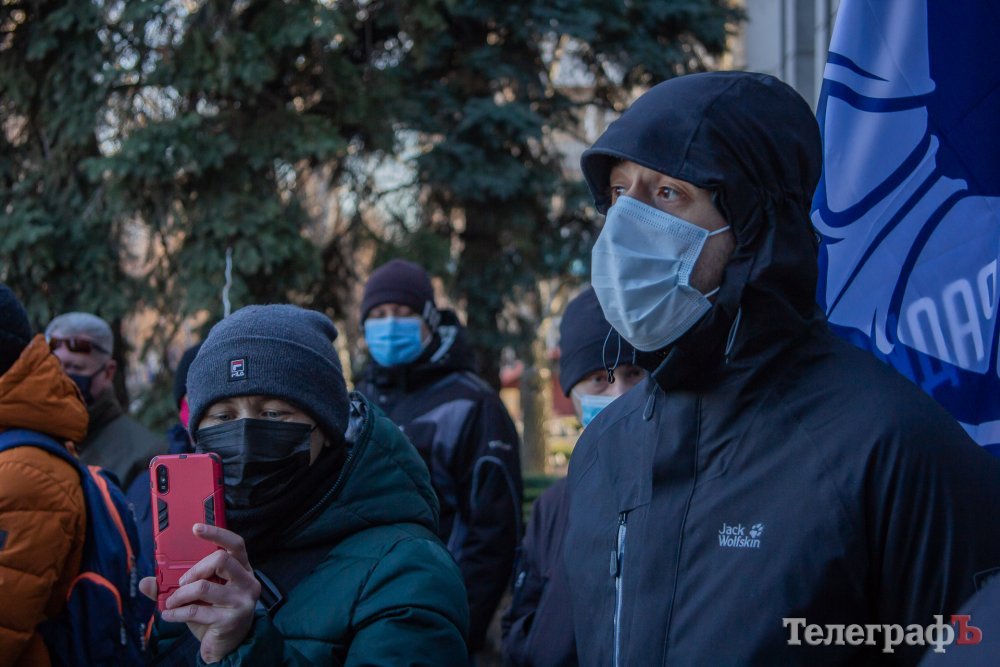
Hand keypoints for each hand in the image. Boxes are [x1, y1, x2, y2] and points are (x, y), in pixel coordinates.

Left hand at [138, 523, 260, 662]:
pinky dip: (177, 612)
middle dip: (195, 569)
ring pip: (204, 586)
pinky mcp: (231, 620)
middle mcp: (248, 582)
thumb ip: (177, 584)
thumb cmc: (214, 614)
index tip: (195, 528)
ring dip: (180, 594)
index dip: (216, 533)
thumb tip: (147, 582)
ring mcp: (242, 601)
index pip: (235, 544)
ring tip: (171, 602)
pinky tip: (169, 614)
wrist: (227, 647)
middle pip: (221, 560)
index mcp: (243, 569)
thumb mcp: (199, 595)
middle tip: (181, 582)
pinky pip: (196, 610)